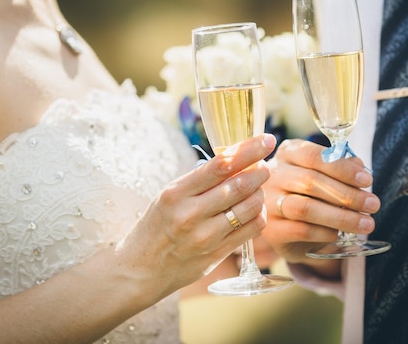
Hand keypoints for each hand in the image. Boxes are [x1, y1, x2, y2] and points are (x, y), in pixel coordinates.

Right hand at [115, 133, 276, 300]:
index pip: (221, 165)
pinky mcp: (216, 254)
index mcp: (176, 193)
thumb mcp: (170, 196)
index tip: (266, 139)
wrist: (141, 268)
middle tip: (265, 165)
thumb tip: (238, 157)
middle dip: (260, 171)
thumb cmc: (158, 224)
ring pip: (250, 207)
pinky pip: (251, 229)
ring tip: (257, 188)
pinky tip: (254, 210)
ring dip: (260, 193)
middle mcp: (190, 214)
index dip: (249, 150)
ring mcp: (205, 237)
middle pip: (240, 185)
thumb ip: (201, 181)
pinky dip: (259, 215)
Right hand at [261, 139, 379, 276]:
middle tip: (372, 205)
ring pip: (305, 208)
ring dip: (341, 217)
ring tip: (365, 224)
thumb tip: (359, 166)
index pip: (313, 156)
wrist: (286, 228)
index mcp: (288, 153)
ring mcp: (268, 203)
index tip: (367, 180)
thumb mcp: (323, 175)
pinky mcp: (271, 230)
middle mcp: (273, 176)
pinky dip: (325, 233)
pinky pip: (301, 230)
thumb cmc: (309, 193)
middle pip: (310, 181)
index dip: (342, 168)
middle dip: (347, 194)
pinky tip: (339, 234)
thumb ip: (340, 167)